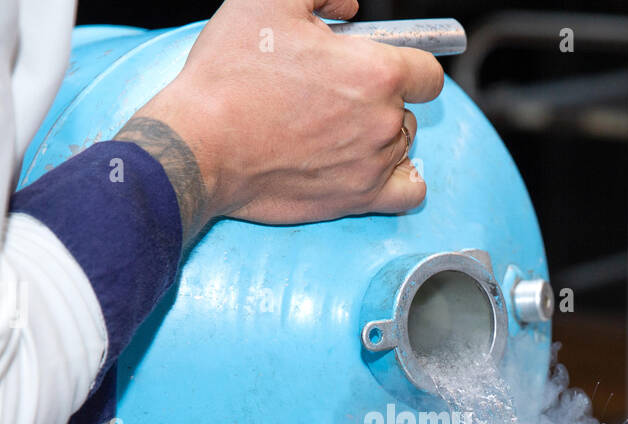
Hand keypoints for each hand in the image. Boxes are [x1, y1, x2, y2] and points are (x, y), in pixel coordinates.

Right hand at [115, 0, 444, 243]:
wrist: (200, 145)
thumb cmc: (230, 75)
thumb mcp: (270, 0)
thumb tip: (349, 8)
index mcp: (376, 73)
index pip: (428, 72)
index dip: (406, 63)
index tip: (379, 64)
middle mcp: (383, 123)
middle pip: (408, 109)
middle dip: (381, 99)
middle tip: (334, 95)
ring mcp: (372, 166)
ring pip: (401, 146)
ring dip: (380, 136)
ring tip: (335, 129)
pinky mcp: (356, 200)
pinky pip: (409, 194)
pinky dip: (400, 179)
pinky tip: (375, 166)